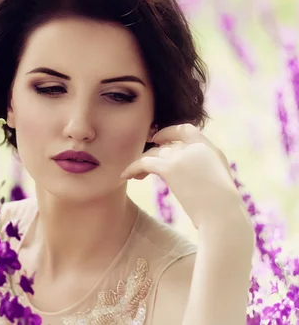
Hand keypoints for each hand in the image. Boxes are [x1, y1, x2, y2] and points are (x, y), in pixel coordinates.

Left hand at [120, 124, 250, 230]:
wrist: (222, 217)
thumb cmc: (223, 211)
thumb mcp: (218, 186)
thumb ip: (205, 175)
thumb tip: (194, 180)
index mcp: (211, 151)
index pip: (187, 130)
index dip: (170, 132)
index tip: (158, 139)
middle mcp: (197, 148)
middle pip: (167, 141)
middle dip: (153, 146)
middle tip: (142, 156)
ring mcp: (183, 156)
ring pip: (154, 152)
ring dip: (142, 162)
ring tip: (135, 174)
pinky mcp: (170, 167)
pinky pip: (144, 162)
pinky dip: (132, 168)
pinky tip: (125, 176)